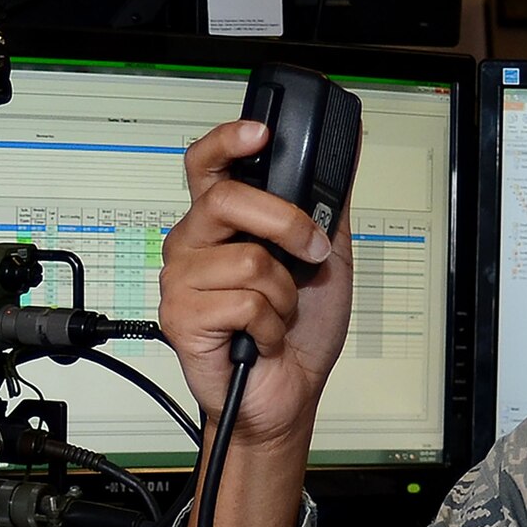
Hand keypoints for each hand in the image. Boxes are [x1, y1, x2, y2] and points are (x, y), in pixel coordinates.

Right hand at [158, 117, 355, 451]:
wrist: (290, 393)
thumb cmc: (301, 331)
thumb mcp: (328, 259)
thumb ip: (326, 209)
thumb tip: (344, 158)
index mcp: (222, 223)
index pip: (208, 165)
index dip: (227, 141)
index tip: (260, 134)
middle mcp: (195, 243)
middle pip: (229, 200)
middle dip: (287, 225)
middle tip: (311, 256)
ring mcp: (183, 280)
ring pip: (247, 260)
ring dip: (282, 295)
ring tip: (278, 313)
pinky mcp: (182, 317)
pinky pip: (242, 303)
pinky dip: (270, 325)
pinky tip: (263, 336)